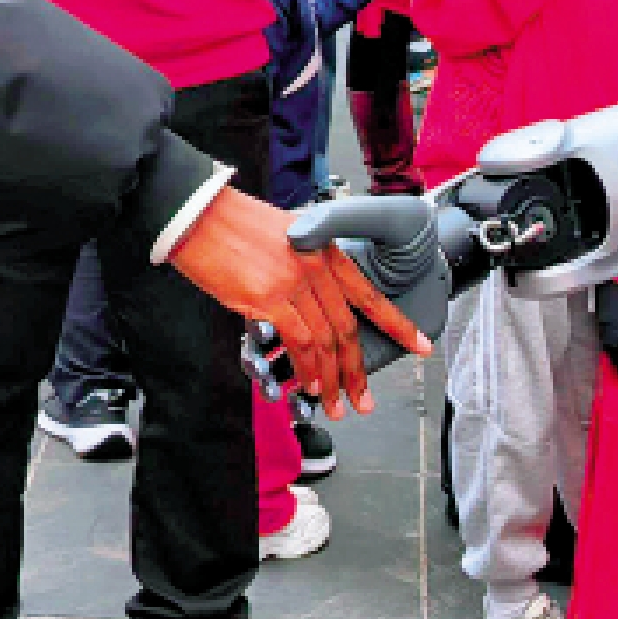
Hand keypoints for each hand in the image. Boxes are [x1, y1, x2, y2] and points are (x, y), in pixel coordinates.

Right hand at [167, 185, 423, 415]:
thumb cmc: (232, 224)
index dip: (397, 324)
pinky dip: (307, 367)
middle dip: (358, 371)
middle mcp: (316, 264)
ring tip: (335, 405)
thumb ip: (304, 264)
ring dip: (333, 380)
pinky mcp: (268, 297)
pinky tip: (310, 386)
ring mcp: (294, 281)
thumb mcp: (284, 233)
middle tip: (363, 401)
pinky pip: (298, 341)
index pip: (368, 295)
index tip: (420, 346)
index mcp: (325, 248)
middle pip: (348, 328)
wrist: (197, 213)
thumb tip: (308, 302)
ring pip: (326, 341)